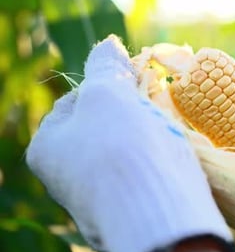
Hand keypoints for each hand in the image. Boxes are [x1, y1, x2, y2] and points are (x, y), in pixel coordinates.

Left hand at [26, 35, 232, 251]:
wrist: (154, 206)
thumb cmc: (120, 145)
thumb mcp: (107, 93)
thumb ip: (106, 66)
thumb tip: (108, 44)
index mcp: (48, 147)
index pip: (75, 99)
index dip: (108, 84)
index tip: (133, 80)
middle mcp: (67, 175)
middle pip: (103, 124)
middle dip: (130, 110)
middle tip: (152, 102)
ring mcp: (99, 193)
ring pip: (127, 147)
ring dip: (146, 133)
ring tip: (163, 130)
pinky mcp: (131, 204)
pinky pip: (143, 168)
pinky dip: (157, 156)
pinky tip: (169, 154)